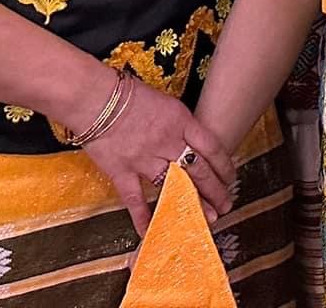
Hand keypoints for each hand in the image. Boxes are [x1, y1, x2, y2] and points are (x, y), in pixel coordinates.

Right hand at [81, 74, 238, 232]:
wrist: (94, 97)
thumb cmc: (128, 94)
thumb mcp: (165, 103)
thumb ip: (178, 125)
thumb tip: (190, 143)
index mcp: (181, 121)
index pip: (212, 147)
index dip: (224, 166)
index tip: (231, 177)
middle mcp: (167, 142)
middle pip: (199, 170)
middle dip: (216, 190)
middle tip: (226, 204)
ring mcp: (145, 159)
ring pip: (176, 186)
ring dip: (193, 203)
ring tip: (207, 217)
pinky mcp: (122, 171)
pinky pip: (135, 199)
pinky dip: (144, 217)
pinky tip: (152, 231)